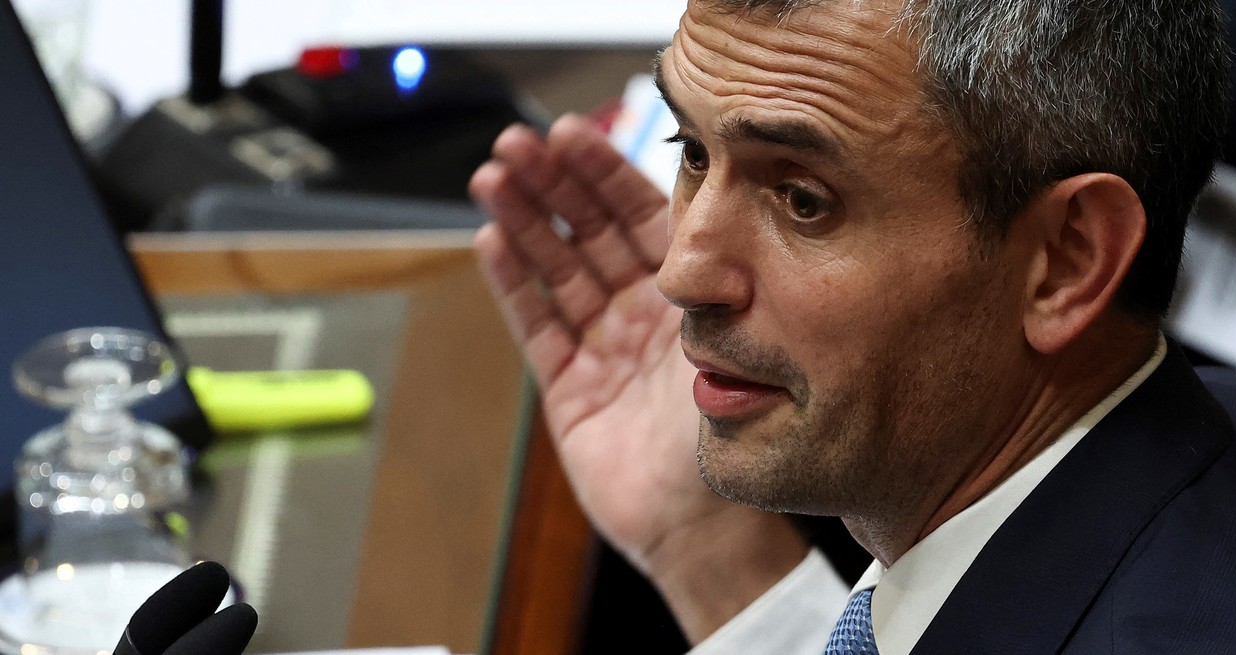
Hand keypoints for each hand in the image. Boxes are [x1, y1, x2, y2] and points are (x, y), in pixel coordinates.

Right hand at [470, 114, 806, 640]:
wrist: (707, 526)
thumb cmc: (734, 440)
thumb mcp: (732, 347)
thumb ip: (711, 284)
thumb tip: (710, 211)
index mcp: (689, 297)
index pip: (640, 215)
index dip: (603, 172)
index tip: (572, 133)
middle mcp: (643, 313)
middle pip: (589, 232)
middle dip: (554, 185)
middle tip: (517, 143)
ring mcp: (603, 346)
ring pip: (558, 269)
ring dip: (526, 221)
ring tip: (493, 177)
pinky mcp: (570, 385)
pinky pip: (538, 324)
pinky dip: (515, 283)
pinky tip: (493, 241)